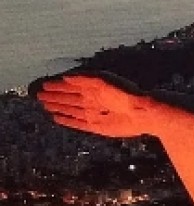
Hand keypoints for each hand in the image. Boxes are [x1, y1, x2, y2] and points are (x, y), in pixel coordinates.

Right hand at [34, 72, 154, 138]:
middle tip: (39, 95)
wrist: (143, 112)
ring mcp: (95, 114)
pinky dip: (68, 121)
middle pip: (69, 98)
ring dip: (58, 107)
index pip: (70, 86)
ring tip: (44, 105)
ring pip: (71, 110)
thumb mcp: (104, 80)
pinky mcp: (98, 127)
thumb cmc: (126, 93)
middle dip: (54, 97)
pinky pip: (78, 124)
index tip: (43, 85)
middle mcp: (93, 101)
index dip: (57, 85)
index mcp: (93, 88)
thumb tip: (66, 77)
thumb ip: (85, 78)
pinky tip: (57, 118)